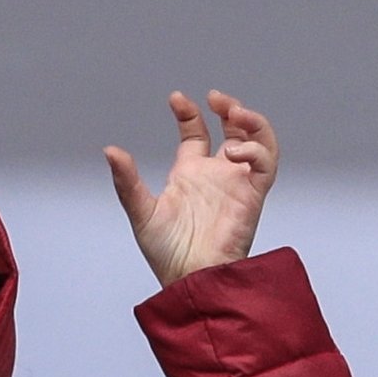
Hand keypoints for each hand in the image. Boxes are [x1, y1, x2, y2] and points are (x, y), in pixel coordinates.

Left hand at [104, 90, 277, 286]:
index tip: (176, 98)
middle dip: (228, 107)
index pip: (195, 132)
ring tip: (233, 115)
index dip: (189, 112)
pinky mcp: (253, 195)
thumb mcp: (141, 211)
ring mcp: (236, 183)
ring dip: (251, 122)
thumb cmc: (167, 254)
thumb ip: (127, 181)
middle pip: (232, 128)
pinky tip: (233, 150)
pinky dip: (256, 150)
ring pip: (257, 140)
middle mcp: (215, 174)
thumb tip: (110, 150)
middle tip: (216, 98)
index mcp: (189, 174)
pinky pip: (266, 164)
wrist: (190, 278)